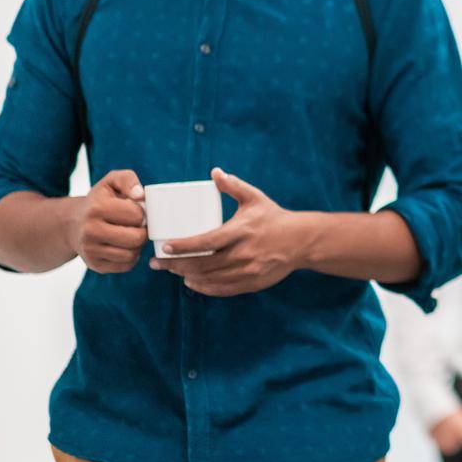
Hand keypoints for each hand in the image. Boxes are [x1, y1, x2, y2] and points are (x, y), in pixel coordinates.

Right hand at [65, 170, 146, 272]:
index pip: (137, 215)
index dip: (141, 212)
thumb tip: (140, 195)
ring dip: (137, 245)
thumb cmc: (100, 201)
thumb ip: (127, 180)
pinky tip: (124, 246)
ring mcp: (90, 251)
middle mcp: (90, 231)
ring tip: (130, 234)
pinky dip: (131, 257)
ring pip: (132, 254)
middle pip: (136, 238)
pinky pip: (126, 265)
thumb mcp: (111, 182)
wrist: (74, 224)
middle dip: (142, 231)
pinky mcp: (95, 265)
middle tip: (137, 225)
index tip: (134, 210)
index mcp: (96, 209)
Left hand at [149, 168, 306, 295]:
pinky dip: (204, 287)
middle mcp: (244, 253)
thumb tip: (214, 172)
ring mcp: (248, 270)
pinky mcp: (252, 283)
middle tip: (158, 263)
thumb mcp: (255, 198)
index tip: (165, 246)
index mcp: (242, 231)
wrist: (302, 241)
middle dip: (175, 265)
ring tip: (172, 271)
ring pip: (210, 279)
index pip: (207, 241)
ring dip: (187, 276)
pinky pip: (222, 289)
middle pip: (203, 264)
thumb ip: (234, 186)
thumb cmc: (275, 218)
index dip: (184, 246)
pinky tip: (192, 282)